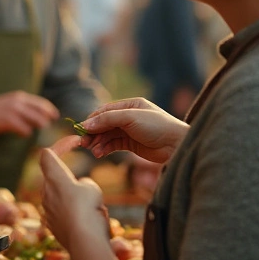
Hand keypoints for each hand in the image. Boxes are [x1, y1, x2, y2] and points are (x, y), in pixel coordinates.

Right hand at [0, 91, 58, 135]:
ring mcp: (14, 111)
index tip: (55, 117)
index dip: (50, 110)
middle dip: (45, 121)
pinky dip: (25, 132)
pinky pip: (25, 130)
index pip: (41, 103)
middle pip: (41, 113)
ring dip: (36, 127)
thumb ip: (24, 106)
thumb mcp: (10, 102)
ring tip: (30, 130)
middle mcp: (19, 102)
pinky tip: (21, 133)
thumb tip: (39, 115)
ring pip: (36, 121)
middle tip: (44, 127)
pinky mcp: (9, 121)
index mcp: (20, 97)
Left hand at [39, 148, 109, 250]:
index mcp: (54, 178)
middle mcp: (46, 192)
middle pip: (56, 178)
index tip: (75, 142)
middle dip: (73, 179)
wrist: (84, 242)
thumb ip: (84, 184)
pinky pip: (63, 214)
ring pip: (61, 197)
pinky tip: (89, 221)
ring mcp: (47, 210)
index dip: (61, 145)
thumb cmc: (88, 209)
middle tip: (92, 191)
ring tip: (95, 209)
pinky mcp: (52, 225)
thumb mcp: (92, 188)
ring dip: (76, 198)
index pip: (48, 154)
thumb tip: (79, 189)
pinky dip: (75, 214)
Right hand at [61, 97, 187, 163]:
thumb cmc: (157, 126)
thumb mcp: (131, 118)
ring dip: (98, 143)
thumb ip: (107, 119)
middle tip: (83, 143)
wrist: (177, 145)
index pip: (104, 111)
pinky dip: (105, 149)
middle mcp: (128, 116)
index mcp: (130, 105)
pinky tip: (100, 154)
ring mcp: (129, 130)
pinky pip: (113, 145)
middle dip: (93, 133)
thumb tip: (85, 124)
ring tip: (93, 152)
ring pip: (107, 135)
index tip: (81, 130)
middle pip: (104, 124)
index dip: (92, 120)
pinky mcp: (131, 144)